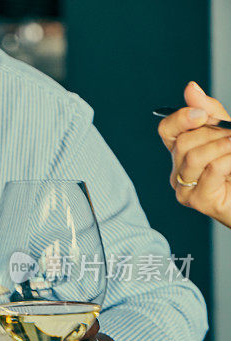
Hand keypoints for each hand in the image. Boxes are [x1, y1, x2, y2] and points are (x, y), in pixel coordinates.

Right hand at [158, 81, 230, 227]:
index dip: (182, 118)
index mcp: (183, 151)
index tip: (203, 115)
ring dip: (224, 147)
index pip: (167, 130)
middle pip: (182, 143)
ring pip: (194, 156)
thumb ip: (210, 111)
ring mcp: (185, 187)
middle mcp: (179, 169)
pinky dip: (230, 162)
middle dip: (214, 135)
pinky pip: (211, 170)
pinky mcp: (197, 200)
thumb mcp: (228, 132)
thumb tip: (190, 87)